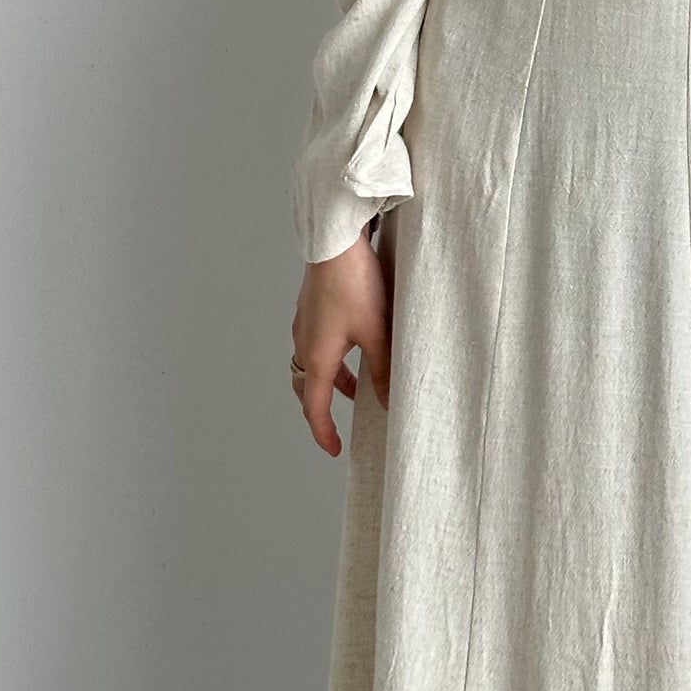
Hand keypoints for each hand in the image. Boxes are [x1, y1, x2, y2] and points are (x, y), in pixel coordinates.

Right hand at [291, 221, 393, 457]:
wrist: (335, 240)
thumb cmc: (354, 283)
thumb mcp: (376, 332)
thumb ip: (381, 369)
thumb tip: (385, 400)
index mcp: (317, 357)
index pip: (314, 408)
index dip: (323, 433)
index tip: (335, 450)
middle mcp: (304, 342)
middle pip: (306, 388)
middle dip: (320, 409)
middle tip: (337, 424)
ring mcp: (305, 323)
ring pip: (310, 364)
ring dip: (328, 381)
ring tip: (355, 385)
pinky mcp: (312, 306)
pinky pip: (315, 344)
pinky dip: (329, 358)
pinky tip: (352, 345)